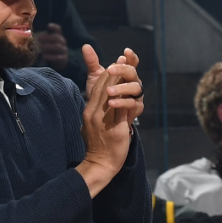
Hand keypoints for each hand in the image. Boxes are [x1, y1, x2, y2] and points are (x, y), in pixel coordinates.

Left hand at [35, 23, 68, 71]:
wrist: (60, 61)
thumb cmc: (51, 50)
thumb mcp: (48, 43)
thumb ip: (43, 39)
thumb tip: (32, 36)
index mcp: (58, 36)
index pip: (58, 29)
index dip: (54, 27)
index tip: (48, 25)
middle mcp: (62, 42)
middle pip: (56, 37)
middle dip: (47, 37)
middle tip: (39, 38)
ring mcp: (64, 50)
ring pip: (57, 46)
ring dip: (48, 46)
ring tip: (40, 47)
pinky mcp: (63, 58)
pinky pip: (58, 57)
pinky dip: (50, 56)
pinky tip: (44, 56)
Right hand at [75, 52, 130, 197]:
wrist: (100, 163)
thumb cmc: (98, 146)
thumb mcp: (91, 126)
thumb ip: (96, 113)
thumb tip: (102, 103)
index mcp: (88, 112)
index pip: (96, 88)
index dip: (106, 74)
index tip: (114, 62)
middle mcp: (94, 113)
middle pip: (104, 87)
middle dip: (114, 71)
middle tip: (123, 58)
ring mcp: (103, 120)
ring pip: (112, 94)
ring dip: (121, 79)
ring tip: (128, 67)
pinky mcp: (114, 127)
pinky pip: (121, 108)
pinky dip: (126, 95)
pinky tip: (133, 87)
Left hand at [83, 44, 143, 127]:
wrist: (102, 117)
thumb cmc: (101, 95)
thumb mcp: (96, 78)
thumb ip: (92, 63)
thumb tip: (85, 46)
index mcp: (125, 74)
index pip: (132, 62)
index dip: (131, 57)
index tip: (125, 52)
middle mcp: (133, 82)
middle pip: (133, 72)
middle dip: (122, 69)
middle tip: (110, 69)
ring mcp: (136, 95)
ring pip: (135, 87)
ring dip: (122, 88)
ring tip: (108, 91)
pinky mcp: (136, 108)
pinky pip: (132, 104)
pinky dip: (122, 103)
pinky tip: (111, 103)